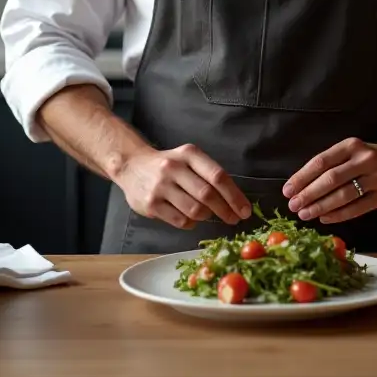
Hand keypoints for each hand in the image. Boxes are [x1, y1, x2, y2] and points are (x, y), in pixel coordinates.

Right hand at [116, 143, 251, 229]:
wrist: (132, 165)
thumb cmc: (169, 165)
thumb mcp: (188, 159)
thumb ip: (208, 174)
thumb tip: (235, 201)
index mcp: (188, 154)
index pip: (217, 176)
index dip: (234, 196)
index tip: (245, 210)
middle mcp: (173, 167)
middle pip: (208, 195)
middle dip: (225, 210)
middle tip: (234, 219)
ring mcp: (160, 187)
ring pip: (195, 210)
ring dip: (206, 216)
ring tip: (206, 213)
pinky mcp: (151, 204)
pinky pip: (180, 221)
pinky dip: (190, 223)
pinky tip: (189, 217)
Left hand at [281, 137, 376, 224]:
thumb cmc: (366, 158)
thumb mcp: (348, 151)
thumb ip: (328, 165)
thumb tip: (298, 186)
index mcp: (351, 146)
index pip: (321, 162)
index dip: (302, 177)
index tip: (287, 190)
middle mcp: (364, 160)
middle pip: (332, 179)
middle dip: (309, 194)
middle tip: (293, 205)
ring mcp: (376, 178)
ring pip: (344, 195)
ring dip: (321, 206)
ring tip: (305, 214)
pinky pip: (357, 208)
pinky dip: (339, 214)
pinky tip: (324, 218)